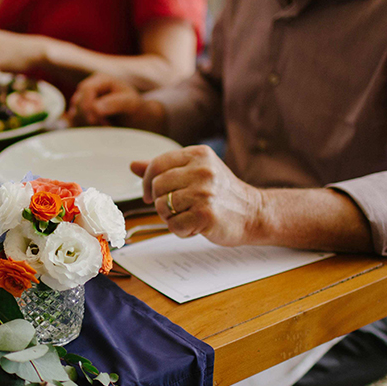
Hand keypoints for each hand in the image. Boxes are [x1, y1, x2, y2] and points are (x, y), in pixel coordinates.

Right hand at [70, 74, 143, 125]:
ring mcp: (83, 100)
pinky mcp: (80, 113)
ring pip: (74, 112)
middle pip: (78, 101)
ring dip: (88, 123)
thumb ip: (115, 103)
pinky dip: (85, 128)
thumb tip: (96, 107)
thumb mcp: (130, 103)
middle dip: (89, 116)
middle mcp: (89, 87)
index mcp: (101, 79)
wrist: (133, 117)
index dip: (87, 104)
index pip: (86, 88)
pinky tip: (99, 128)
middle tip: (106, 125)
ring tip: (106, 125)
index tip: (93, 120)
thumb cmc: (134, 106)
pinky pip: (75, 121)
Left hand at [130, 146, 261, 246]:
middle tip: (175, 208)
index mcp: (198, 154)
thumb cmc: (221, 193)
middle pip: (157, 186)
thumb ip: (165, 168)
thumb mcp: (196, 171)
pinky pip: (174, 225)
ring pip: (162, 206)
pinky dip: (180, 230)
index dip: (147, 182)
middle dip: (159, 201)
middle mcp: (202, 170)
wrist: (254, 213)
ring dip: (170, 217)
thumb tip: (132, 165)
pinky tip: (194, 226)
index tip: (150, 194)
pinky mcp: (206, 215)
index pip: (157, 165)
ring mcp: (205, 192)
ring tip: (187, 216)